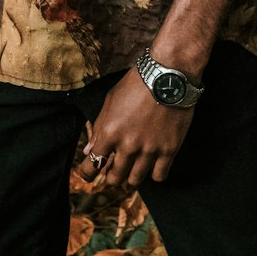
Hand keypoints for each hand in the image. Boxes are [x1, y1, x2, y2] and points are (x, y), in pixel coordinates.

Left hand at [79, 68, 194, 188]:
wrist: (168, 74)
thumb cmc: (136, 84)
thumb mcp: (110, 101)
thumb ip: (98, 128)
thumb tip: (88, 151)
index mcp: (109, 132)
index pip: (91, 166)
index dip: (87, 173)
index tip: (90, 173)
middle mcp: (128, 145)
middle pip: (114, 178)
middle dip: (111, 175)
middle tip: (115, 168)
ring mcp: (149, 150)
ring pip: (135, 181)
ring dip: (131, 177)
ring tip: (135, 166)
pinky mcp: (169, 150)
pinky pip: (159, 176)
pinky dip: (154, 173)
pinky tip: (153, 164)